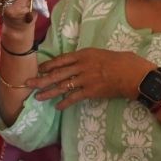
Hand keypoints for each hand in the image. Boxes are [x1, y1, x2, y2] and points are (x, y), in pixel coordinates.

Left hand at [26, 48, 150, 109]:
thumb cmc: (120, 61)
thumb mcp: (100, 54)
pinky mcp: (91, 91)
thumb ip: (86, 59)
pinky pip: (74, 97)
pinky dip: (65, 102)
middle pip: (57, 73)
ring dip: (49, 92)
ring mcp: (85, 79)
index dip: (48, 65)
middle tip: (27, 84)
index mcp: (84, 54)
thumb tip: (76, 64)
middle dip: (41, 79)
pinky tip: (57, 106)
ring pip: (63, 86)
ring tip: (37, 97)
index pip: (61, 60)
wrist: (133, 73)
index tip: (38, 69)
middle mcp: (82, 66)